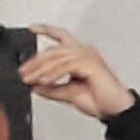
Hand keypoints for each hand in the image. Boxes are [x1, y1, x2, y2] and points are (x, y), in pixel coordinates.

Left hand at [18, 27, 133, 119]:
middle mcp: (85, 52)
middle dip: (36, 62)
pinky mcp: (91, 63)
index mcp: (82, 55)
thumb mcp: (69, 93)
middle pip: (55, 50)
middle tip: (23, 72)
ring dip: (41, 70)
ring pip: (58, 58)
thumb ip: (52, 88)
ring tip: (30, 79)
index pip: (62, 36)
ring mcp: (89, 56)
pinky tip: (44, 81)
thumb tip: (35, 86)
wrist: (116, 111)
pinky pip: (65, 66)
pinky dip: (53, 74)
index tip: (31, 28)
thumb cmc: (101, 102)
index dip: (46, 30)